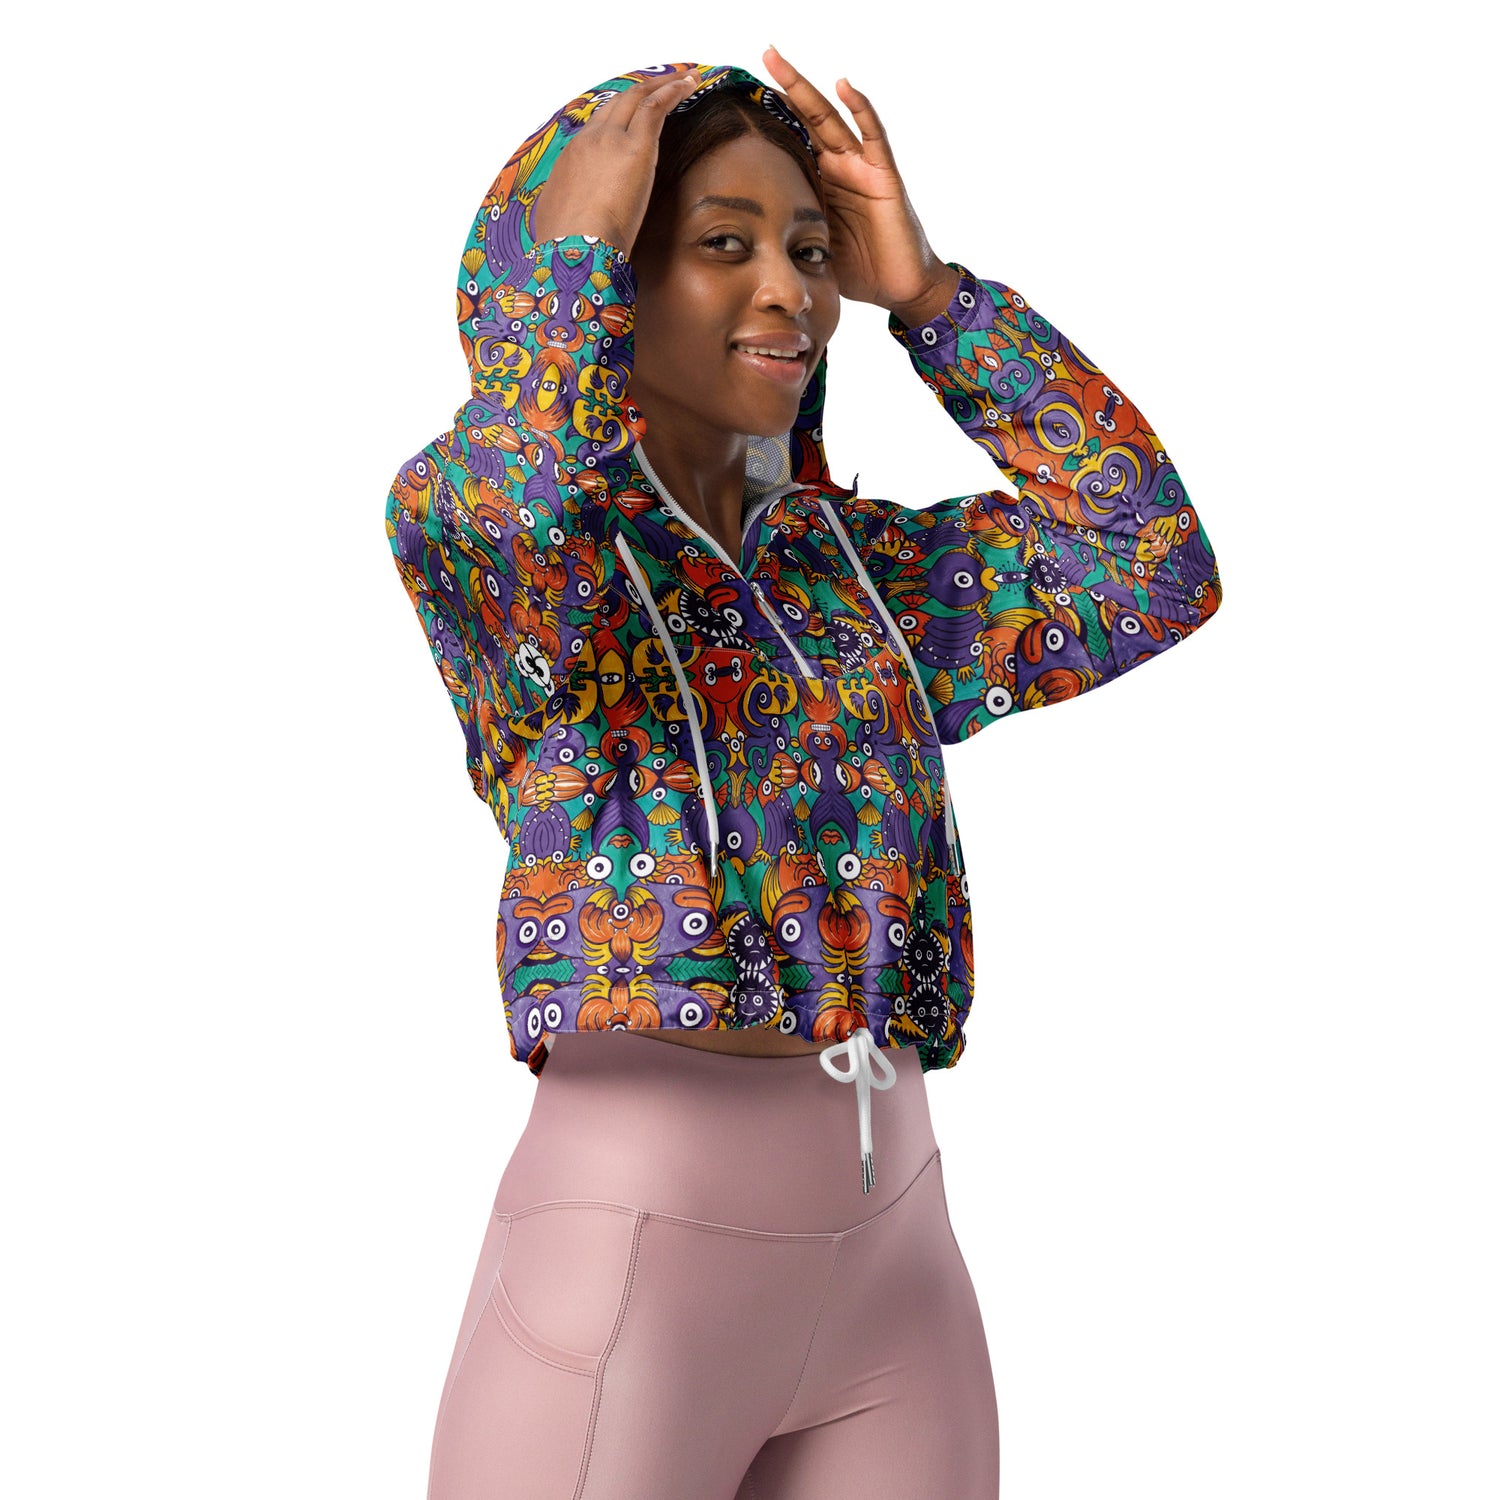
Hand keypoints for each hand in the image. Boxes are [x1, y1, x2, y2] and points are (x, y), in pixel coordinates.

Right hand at [530, 71, 699, 258]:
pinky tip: (689, 83)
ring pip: (637, 97)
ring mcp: (610, 140)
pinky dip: (673, 90)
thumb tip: (577, 221)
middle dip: (640, 92)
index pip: (597, 128)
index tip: (633, 115)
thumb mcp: (560, 223)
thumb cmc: (565, 249)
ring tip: (683, 78)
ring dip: (661, 85)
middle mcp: (588, 141)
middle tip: (661, 85)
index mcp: (571, 159)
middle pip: (616, 105)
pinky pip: (656, 106)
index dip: (618, 117)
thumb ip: (572, 212)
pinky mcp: (635, 147)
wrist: (572, 250)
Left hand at [760, 46, 956, 319]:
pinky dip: (861, 109)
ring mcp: (861, 167)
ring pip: (831, 118)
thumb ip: (787, 229)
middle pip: (808, 117)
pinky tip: (844, 86)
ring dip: (807, 89)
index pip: (791, 139)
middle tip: (763, 54)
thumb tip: (742, 233)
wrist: (897, 288)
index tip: (740, 96)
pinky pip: (873, 137)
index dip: (770, 118)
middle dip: (785, 86)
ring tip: (780, 62)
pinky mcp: (884, 176)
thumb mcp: (810, 247)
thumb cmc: (858, 269)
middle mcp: (839, 166)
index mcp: (819, 181)